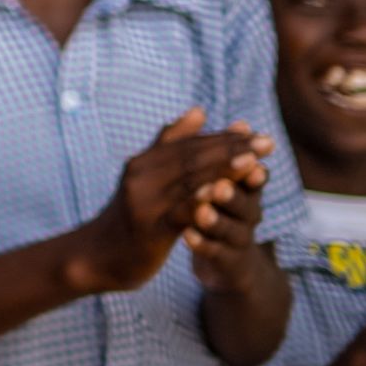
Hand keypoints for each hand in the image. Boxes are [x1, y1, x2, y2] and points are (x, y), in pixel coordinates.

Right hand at [70, 108, 265, 293]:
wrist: (99, 256)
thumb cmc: (131, 215)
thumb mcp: (146, 176)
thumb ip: (171, 144)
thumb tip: (199, 110)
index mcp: (144, 162)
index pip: (189, 144)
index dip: (224, 138)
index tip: (255, 132)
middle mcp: (140, 176)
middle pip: (192, 158)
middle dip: (232, 150)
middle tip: (266, 143)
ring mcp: (143, 201)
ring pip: (188, 182)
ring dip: (224, 171)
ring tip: (253, 162)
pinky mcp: (148, 228)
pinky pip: (178, 212)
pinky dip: (200, 201)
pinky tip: (220, 194)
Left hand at [183, 119, 273, 292]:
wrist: (227, 259)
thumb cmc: (217, 208)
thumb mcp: (210, 177)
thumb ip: (205, 149)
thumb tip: (197, 109)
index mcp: (245, 191)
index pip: (246, 174)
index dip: (238, 163)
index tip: (230, 156)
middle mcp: (248, 214)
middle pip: (244, 202)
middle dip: (230, 190)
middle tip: (218, 184)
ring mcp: (239, 240)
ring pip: (232, 230)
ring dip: (216, 219)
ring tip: (201, 211)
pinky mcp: (228, 262)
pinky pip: (217, 254)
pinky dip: (203, 245)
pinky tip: (187, 238)